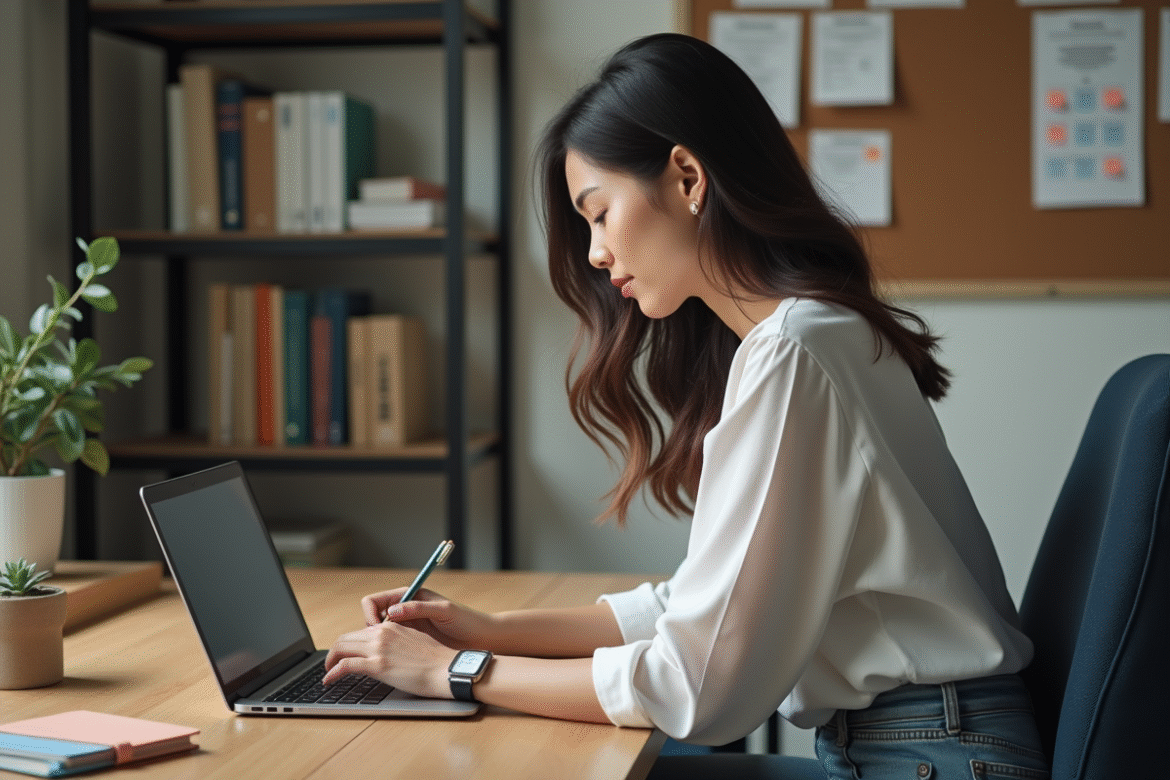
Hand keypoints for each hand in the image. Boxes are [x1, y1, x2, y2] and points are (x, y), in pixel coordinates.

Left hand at [323, 621, 455, 697]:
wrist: (448, 669)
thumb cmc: (437, 660)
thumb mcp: (415, 642)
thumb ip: (397, 642)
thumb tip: (387, 652)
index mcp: (392, 626)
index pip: (361, 630)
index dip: (350, 642)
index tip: (347, 653)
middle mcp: (382, 633)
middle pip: (346, 637)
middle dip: (335, 650)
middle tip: (332, 662)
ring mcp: (379, 648)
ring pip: (341, 647)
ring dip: (330, 660)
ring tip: (328, 672)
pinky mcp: (377, 665)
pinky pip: (345, 665)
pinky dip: (332, 672)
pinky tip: (329, 680)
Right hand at [360, 587, 497, 650]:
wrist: (481, 639)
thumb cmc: (466, 621)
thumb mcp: (444, 611)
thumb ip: (419, 608)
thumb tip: (392, 612)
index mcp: (409, 596)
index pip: (375, 601)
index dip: (369, 614)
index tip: (375, 630)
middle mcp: (404, 610)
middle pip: (372, 617)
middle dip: (367, 631)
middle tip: (373, 646)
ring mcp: (406, 627)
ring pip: (377, 634)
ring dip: (373, 643)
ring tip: (379, 655)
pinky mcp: (410, 642)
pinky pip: (388, 645)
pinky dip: (384, 651)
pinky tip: (389, 661)